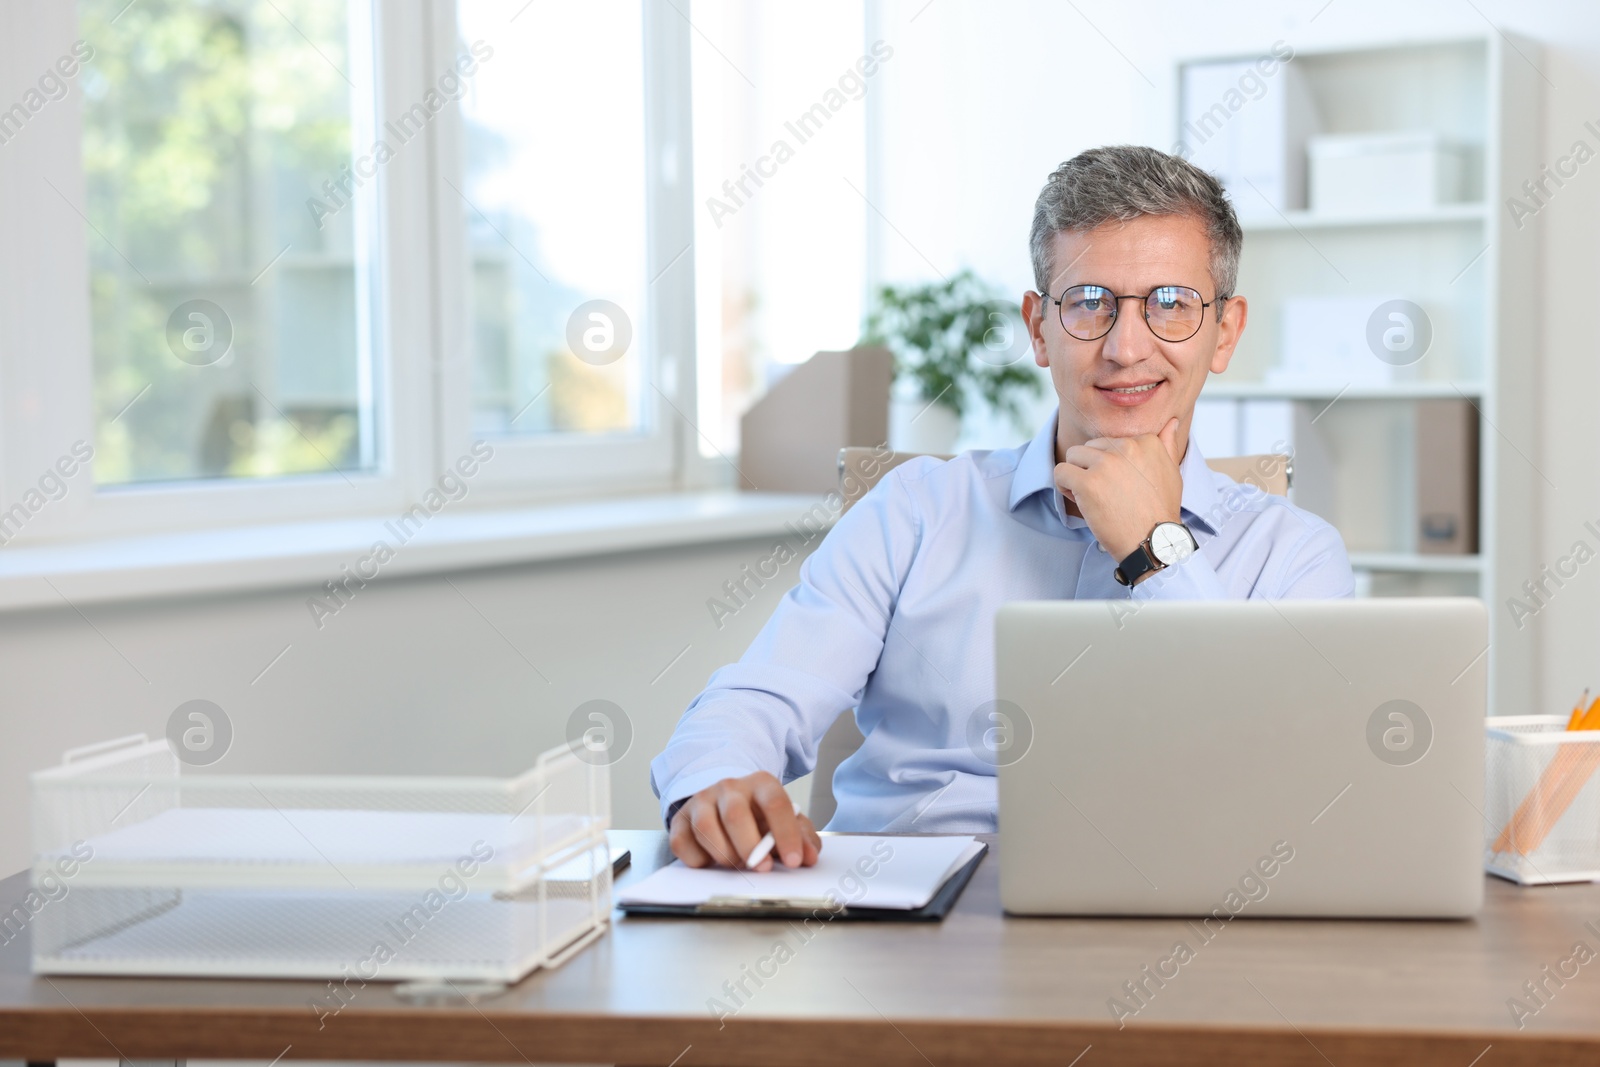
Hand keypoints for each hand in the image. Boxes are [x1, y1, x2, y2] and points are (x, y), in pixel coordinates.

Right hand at [669, 771, 822, 869]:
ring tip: (737, 865)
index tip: (794, 861)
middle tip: (762, 868)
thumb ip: (802, 837)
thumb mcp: (785, 821)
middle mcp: (729, 788)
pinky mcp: (680, 819)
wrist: (724, 802)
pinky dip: (697, 859)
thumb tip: (808, 857)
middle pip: (736, 814)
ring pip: (706, 827)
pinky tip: (711, 862)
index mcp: (760, 784)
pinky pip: (682, 842)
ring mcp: (701, 801)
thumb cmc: (759, 815)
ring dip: (724, 854)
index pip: (775, 803)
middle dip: (750, 847)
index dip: (786, 834)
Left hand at [1054, 417, 1183, 566]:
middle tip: (1105, 493)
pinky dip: (1064, 486)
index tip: (1120, 484)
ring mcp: (1106, 463)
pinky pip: (1061, 471)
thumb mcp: (1172, 472)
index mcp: (1146, 441)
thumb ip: (1166, 445)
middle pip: (1090, 446)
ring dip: (1076, 474)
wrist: (1153, 541)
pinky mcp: (1088, 482)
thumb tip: (1171, 422)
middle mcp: (1127, 447)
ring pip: (1073, 455)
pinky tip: (1080, 500)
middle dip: (1091, 467)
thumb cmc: (1160, 510)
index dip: (1110, 463)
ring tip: (1091, 496)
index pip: (1111, 442)